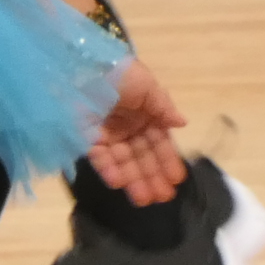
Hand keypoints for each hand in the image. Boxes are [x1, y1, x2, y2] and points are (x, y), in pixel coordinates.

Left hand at [85, 60, 191, 201]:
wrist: (82, 66)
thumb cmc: (120, 73)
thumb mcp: (147, 85)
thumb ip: (163, 107)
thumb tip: (182, 123)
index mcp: (144, 114)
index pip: (159, 142)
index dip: (167, 160)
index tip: (177, 179)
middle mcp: (127, 127)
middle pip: (142, 156)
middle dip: (153, 177)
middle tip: (164, 197)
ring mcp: (107, 135)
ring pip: (123, 162)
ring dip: (134, 180)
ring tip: (145, 199)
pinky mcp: (86, 139)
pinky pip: (100, 158)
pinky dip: (109, 170)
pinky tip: (119, 183)